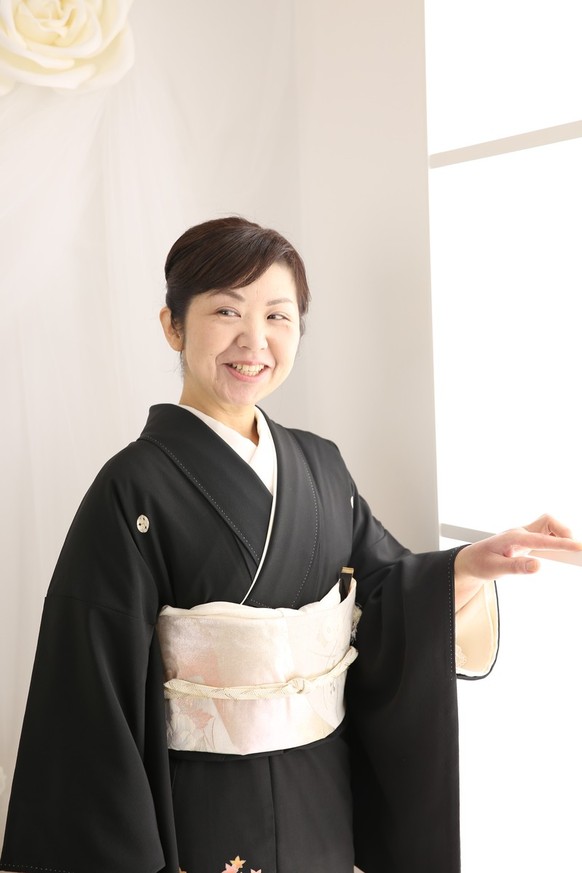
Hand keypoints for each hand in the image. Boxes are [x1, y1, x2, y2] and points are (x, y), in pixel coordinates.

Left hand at [454, 514, 581, 610]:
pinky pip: (545, 533)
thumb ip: (517, 567)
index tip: (579, 548)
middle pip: (548, 521)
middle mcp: (520, 532)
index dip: (562, 543)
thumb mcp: (495, 569)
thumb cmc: (480, 563)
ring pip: (548, 525)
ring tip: (569, 551)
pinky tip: (558, 550)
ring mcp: (523, 534)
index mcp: (513, 538)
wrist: (471, 560)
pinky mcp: (526, 539)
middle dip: (564, 532)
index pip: (542, 539)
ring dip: (561, 535)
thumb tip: (538, 566)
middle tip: (573, 550)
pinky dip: (555, 539)